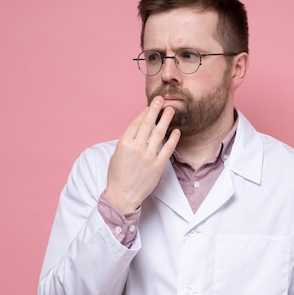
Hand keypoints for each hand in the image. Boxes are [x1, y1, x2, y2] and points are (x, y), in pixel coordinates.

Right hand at [104, 97, 180, 212]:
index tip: (150, 106)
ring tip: (171, 110)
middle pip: (147, 124)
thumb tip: (138, 127)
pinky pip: (168, 148)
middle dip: (155, 109)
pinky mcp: (158, 165)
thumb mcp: (117, 154)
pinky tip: (176, 131)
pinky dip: (173, 139)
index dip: (144, 113)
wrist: (123, 195)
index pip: (136, 123)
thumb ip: (127, 140)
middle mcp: (136, 148)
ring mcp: (148, 156)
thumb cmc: (118, 175)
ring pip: (159, 133)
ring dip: (165, 119)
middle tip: (161, 99)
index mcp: (124, 143)